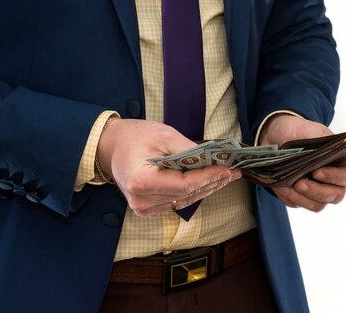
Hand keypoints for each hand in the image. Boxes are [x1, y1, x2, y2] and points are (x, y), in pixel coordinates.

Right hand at [97, 118, 240, 216]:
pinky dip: (193, 192)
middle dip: (213, 182)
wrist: (112, 146)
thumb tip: (213, 160)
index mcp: (142, 181)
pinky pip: (177, 202)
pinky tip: (208, 182)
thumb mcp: (164, 135)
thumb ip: (188, 150)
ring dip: (206, 188)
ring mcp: (143, 208)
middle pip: (187, 194)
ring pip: (185, 200)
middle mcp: (141, 200)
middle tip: (234, 172)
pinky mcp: (147, 209)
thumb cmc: (136, 137)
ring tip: (226, 176)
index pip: (185, 184)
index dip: (209, 177)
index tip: (229, 169)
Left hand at [259, 114, 345, 211]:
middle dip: (317, 192)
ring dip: (301, 198)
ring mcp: (318, 190)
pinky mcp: (301, 197)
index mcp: (342, 161)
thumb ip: (316, 139)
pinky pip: (298, 204)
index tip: (317, 172)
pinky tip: (279, 186)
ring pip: (317, 205)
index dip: (336, 178)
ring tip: (286, 186)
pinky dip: (289, 197)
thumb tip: (317, 152)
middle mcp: (334, 180)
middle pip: (336, 195)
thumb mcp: (308, 129)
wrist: (277, 136)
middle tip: (299, 183)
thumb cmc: (298, 131)